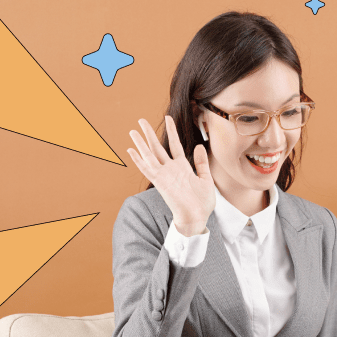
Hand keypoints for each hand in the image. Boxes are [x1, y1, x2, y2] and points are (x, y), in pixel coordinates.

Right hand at [127, 116, 214, 235]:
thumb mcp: (206, 179)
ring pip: (150, 155)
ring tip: (133, 130)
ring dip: (141, 143)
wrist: (197, 218)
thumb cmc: (202, 203)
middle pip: (157, 147)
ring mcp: (165, 175)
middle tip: (141, 120)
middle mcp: (171, 170)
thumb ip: (201, 163)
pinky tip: (130, 151)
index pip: (174, 145)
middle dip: (149, 133)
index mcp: (183, 168)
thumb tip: (199, 146)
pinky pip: (147, 169)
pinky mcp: (160, 182)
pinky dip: (138, 160)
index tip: (168, 118)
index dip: (171, 131)